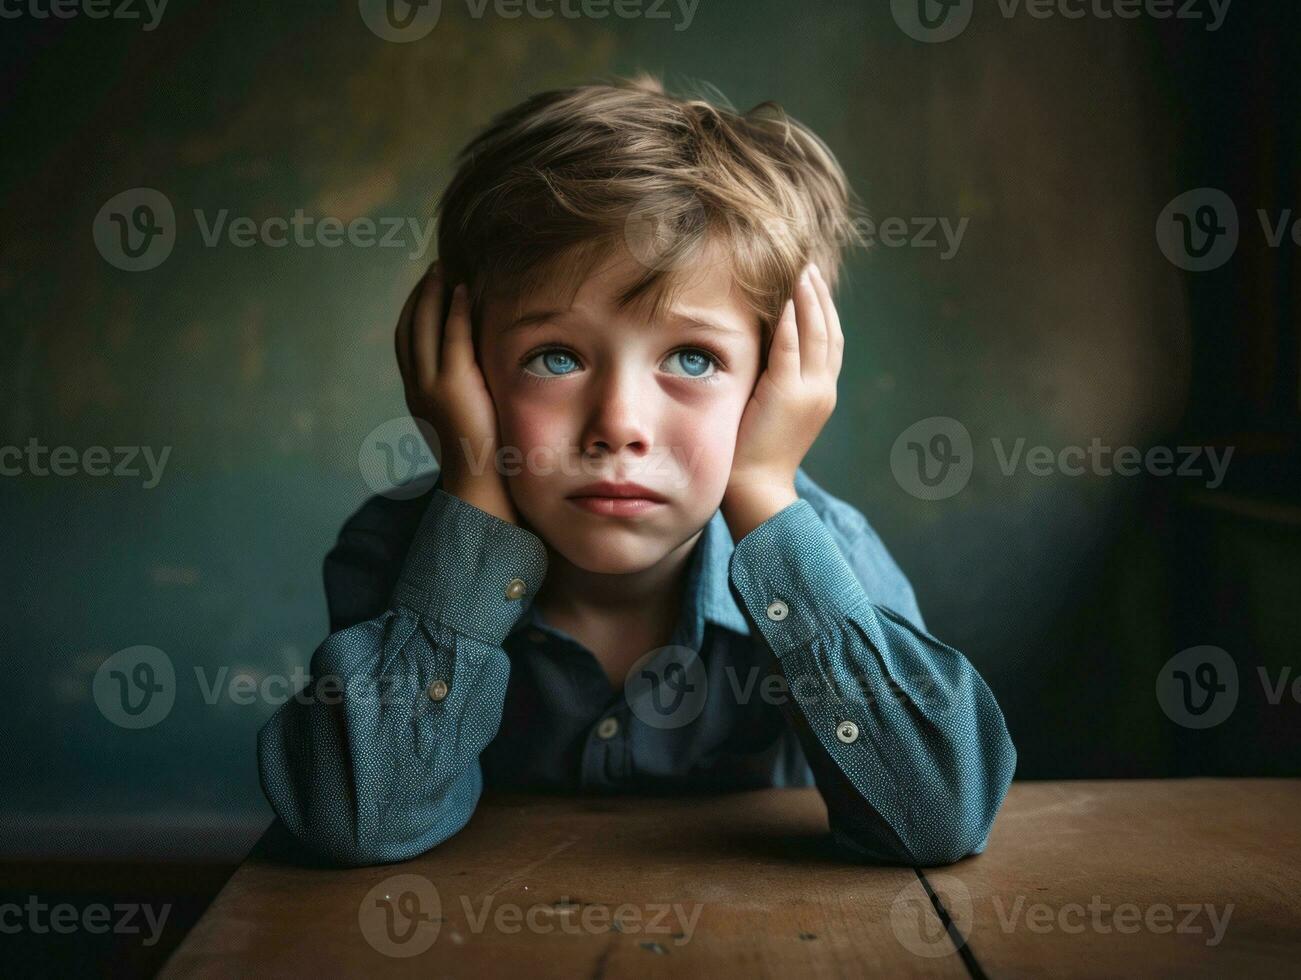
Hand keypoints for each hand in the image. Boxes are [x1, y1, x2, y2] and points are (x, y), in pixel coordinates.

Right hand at [395, 261, 518, 524]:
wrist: (479, 482)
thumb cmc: (481, 454)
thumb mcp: (463, 418)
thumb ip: (462, 393)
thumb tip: (478, 373)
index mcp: (416, 395)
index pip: (405, 344)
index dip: (411, 313)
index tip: (425, 291)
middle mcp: (416, 387)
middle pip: (407, 329)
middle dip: (418, 296)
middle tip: (432, 270)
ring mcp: (431, 385)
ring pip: (423, 327)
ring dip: (432, 295)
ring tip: (444, 271)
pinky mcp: (454, 384)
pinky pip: (451, 337)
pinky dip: (454, 310)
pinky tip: (462, 291)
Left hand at [722, 262, 842, 540]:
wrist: (755, 486)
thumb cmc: (754, 452)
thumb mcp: (773, 410)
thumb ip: (775, 381)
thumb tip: (761, 352)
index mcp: (821, 393)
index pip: (830, 342)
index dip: (825, 311)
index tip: (814, 284)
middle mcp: (822, 389)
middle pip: (830, 332)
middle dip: (821, 297)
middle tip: (811, 266)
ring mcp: (808, 391)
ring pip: (817, 334)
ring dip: (810, 300)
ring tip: (803, 272)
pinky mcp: (786, 393)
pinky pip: (792, 348)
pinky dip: (792, 322)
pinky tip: (787, 300)